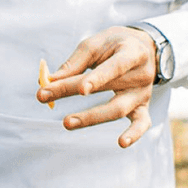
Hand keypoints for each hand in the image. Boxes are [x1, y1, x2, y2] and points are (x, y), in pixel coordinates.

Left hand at [37, 27, 157, 147]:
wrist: (144, 48)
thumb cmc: (114, 45)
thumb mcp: (96, 44)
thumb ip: (75, 62)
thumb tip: (49, 80)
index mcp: (132, 53)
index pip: (114, 67)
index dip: (96, 78)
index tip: (78, 89)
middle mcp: (141, 74)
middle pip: (108, 87)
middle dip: (71, 91)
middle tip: (43, 96)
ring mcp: (143, 93)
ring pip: (119, 109)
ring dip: (91, 117)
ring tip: (67, 122)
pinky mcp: (142, 107)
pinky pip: (142, 123)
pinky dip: (134, 134)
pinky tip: (121, 143)